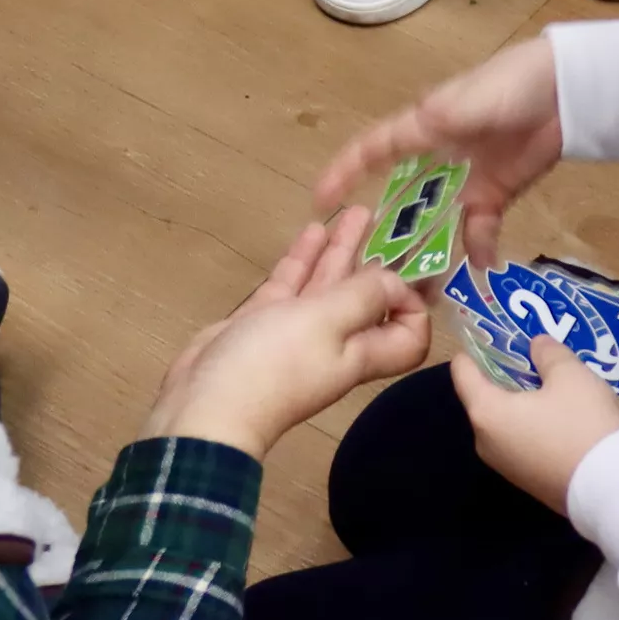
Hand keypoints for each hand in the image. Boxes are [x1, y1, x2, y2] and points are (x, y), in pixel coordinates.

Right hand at [144, 209, 431, 457]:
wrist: (206, 407)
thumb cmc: (274, 366)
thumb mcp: (326, 323)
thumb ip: (362, 297)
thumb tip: (393, 281)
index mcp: (359, 351)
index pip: (406, 335)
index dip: (412, 305)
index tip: (409, 269)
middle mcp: (333, 342)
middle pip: (364, 298)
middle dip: (375, 260)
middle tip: (386, 219)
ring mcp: (294, 333)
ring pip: (325, 286)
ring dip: (340, 251)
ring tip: (353, 212)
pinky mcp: (260, 325)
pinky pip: (290, 287)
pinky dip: (302, 260)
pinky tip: (312, 230)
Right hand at [311, 37, 565, 269]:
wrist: (565, 89)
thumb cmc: (510, 84)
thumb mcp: (469, 98)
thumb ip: (440, 120)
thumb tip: (409, 134)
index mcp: (422, 128)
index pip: (372, 151)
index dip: (343, 173)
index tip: (318, 202)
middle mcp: (438, 157)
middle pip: (402, 199)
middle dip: (385, 232)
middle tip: (369, 270)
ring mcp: (467, 178)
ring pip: (436, 222)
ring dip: (427, 251)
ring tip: (417, 288)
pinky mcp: (497, 192)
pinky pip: (480, 227)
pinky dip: (478, 248)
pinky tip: (478, 268)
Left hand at [454, 333, 618, 514]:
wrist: (612, 490)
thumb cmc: (583, 424)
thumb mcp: (570, 375)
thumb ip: (547, 353)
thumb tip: (536, 346)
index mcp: (486, 412)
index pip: (462, 371)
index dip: (474, 349)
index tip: (493, 334)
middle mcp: (486, 442)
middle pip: (484, 398)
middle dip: (505, 376)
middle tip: (531, 357)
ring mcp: (505, 468)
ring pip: (505, 422)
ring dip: (523, 402)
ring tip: (552, 385)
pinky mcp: (528, 483)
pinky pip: (521, 443)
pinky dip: (533, 426)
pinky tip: (562, 417)